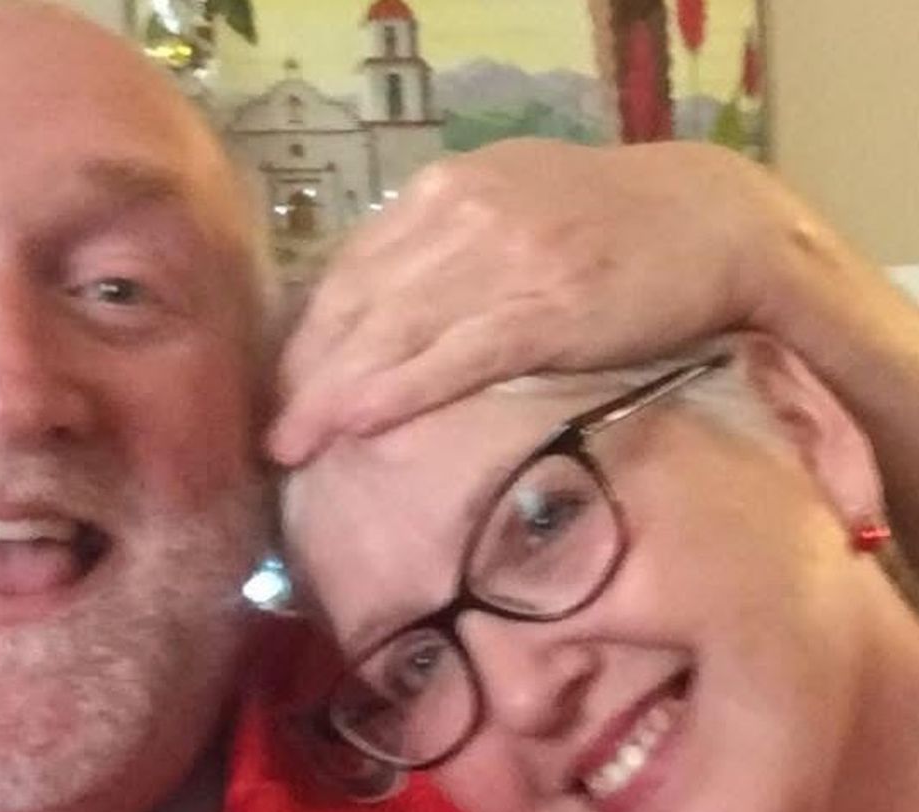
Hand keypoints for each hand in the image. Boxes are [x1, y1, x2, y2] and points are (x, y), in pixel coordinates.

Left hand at [268, 138, 839, 463]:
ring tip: (289, 446)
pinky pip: (450, 356)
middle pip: (354, 303)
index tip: (275, 386)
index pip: (349, 269)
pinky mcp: (544, 308)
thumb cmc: (610, 228)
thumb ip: (442, 251)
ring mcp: (500, 259)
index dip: (304, 334)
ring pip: (389, 333)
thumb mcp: (509, 212)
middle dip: (301, 374)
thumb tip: (377, 312)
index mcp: (446, 193)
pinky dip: (394, 390)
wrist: (717, 219)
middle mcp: (461, 216)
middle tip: (268, 434)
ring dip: (328, 394)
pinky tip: (352, 422)